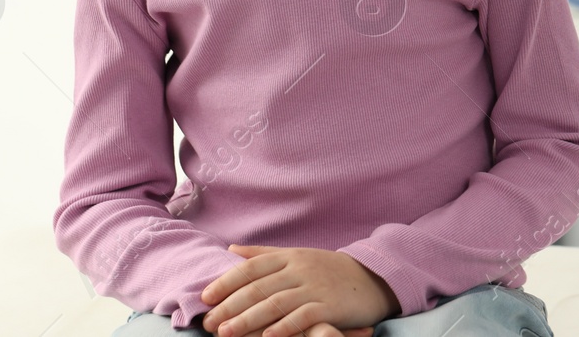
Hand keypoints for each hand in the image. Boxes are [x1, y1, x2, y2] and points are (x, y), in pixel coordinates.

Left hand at [199, 244, 395, 336]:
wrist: (373, 277)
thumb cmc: (329, 270)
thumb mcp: (297, 256)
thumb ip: (263, 255)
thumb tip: (231, 250)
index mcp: (289, 256)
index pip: (251, 267)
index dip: (226, 282)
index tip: (205, 297)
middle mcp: (300, 269)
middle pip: (258, 287)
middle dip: (230, 306)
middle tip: (208, 323)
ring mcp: (315, 287)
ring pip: (276, 303)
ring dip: (248, 319)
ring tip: (226, 333)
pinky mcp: (331, 306)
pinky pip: (304, 316)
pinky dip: (285, 326)